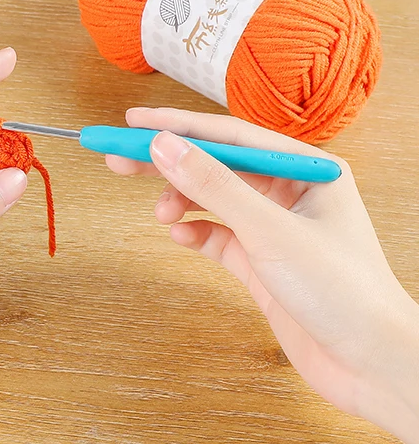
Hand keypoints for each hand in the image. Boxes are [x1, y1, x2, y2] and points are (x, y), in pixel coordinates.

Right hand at [107, 108, 418, 443]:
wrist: (370, 367)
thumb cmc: (344, 292)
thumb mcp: (269, 230)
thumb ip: (213, 185)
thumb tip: (163, 146)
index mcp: (304, 167)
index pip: (228, 135)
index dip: (177, 126)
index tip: (134, 122)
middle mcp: (287, 191)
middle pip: (213, 164)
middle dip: (167, 162)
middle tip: (120, 158)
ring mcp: (272, 226)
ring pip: (211, 198)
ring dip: (180, 202)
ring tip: (162, 214)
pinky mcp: (260, 260)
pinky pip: (215, 234)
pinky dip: (194, 233)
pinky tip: (181, 237)